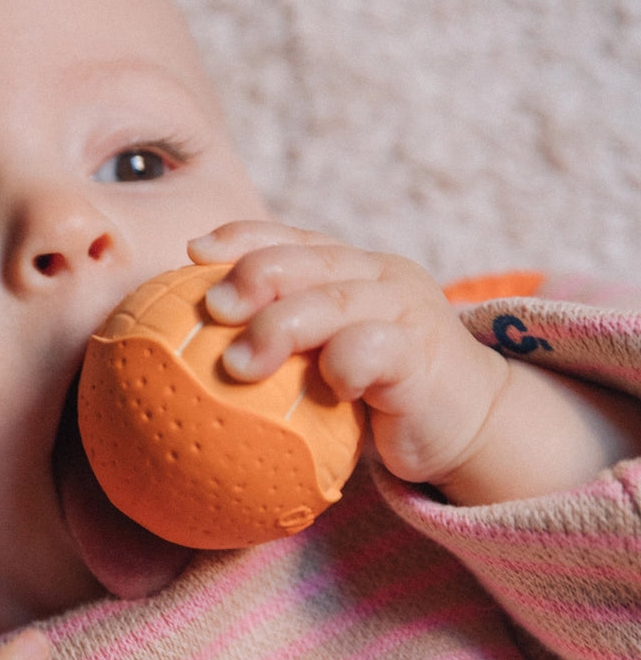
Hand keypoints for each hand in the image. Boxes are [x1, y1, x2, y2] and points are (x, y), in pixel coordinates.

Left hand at [188, 221, 509, 488]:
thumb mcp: (329, 357)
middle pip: (308, 261)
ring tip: (236, 364)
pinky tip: (326, 388)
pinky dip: (343, 364)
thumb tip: (199, 358)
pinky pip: (376, 349)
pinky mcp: (424, 355)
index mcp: (351, 269)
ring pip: (335, 301)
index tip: (193, 252)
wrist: (465, 421)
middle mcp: (378, 277)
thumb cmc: (380, 392)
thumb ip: (286, 345)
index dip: (242, 237)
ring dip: (280, 327)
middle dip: (254, 277)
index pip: (293, 238)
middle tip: (211, 308)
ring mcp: (404, 311)